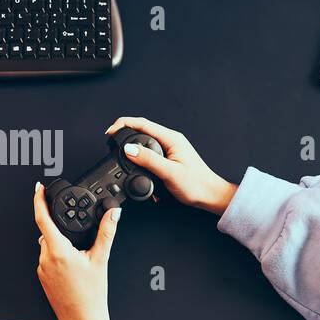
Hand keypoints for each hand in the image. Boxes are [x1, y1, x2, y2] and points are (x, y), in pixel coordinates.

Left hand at [33, 182, 117, 319]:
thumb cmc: (91, 295)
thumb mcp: (101, 259)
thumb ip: (106, 232)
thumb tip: (113, 213)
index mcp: (58, 251)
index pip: (43, 218)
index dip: (39, 200)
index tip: (39, 188)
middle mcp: (45, 258)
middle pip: (47, 231)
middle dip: (60, 226)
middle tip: (76, 230)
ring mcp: (42, 269)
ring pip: (47, 245)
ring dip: (59, 242)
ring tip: (79, 254)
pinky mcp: (42, 277)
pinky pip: (47, 258)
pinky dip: (58, 255)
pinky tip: (72, 266)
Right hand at [105, 116, 236, 216]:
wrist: (209, 195)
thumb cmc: (196, 184)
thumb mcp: (169, 172)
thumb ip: (149, 159)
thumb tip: (129, 149)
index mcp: (171, 138)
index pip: (143, 124)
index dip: (123, 125)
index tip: (110, 132)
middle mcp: (170, 140)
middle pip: (142, 129)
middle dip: (124, 132)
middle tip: (110, 141)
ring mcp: (170, 148)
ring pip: (144, 141)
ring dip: (131, 145)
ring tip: (118, 151)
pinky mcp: (168, 158)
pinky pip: (150, 152)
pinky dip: (139, 156)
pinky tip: (134, 164)